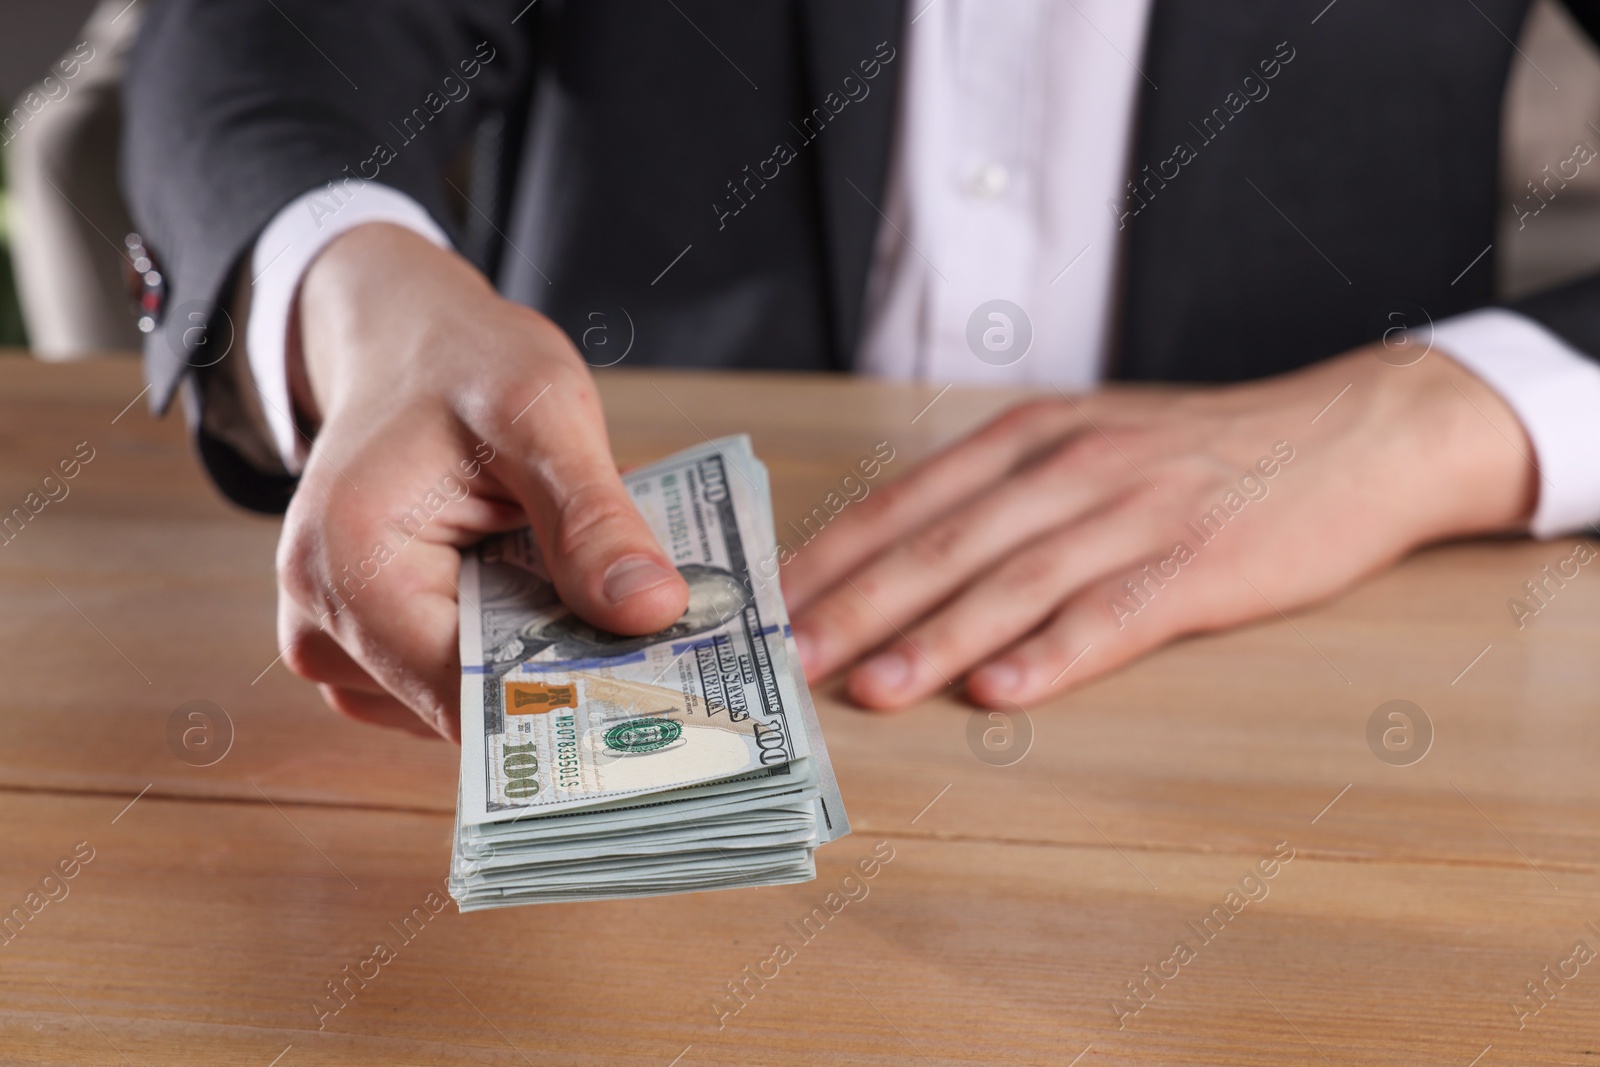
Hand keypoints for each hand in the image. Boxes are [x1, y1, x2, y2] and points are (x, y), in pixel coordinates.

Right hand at [273, 224, 687, 738]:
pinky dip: (519, 650)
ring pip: (472, 709)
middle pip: (473, 710)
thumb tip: (652, 614)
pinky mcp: (369, 653)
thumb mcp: (543, 414)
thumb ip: (592, 518)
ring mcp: (337, 648)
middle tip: (660, 632)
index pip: (470, 696)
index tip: (664, 691)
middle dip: (570, 677)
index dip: (572, 700)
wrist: (406, 345)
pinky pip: (459, 687)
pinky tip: (552, 590)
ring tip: (592, 582)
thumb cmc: (462, 363)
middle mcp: (321, 628)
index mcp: (349, 569)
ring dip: (547, 660)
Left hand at [783, 346, 1536, 709]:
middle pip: (942, 542)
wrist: (1347, 435)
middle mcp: (1070, 467)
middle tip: (788, 658)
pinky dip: (1053, 656)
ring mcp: (1134, 513)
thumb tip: (900, 558)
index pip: (905, 500)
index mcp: (1030, 437)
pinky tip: (1002, 692)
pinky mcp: (1197, 563)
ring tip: (872, 689)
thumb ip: (1001, 494)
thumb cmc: (1199, 453)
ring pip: (1013, 582)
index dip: (833, 556)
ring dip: (935, 639)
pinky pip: (1113, 615)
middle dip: (856, 604)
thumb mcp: (1086, 442)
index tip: (768, 606)